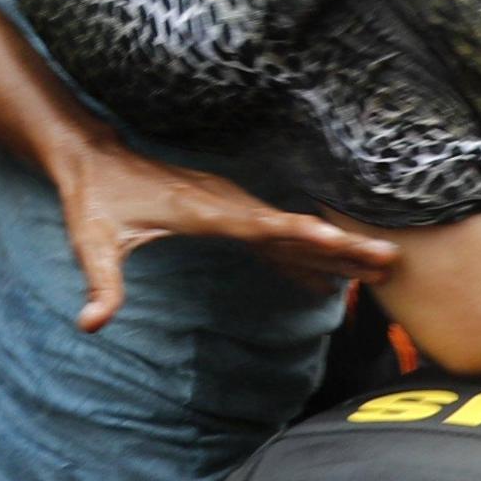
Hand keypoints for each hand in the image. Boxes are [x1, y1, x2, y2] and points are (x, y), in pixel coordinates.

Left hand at [46, 134, 396, 331]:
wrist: (92, 156)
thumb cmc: (92, 199)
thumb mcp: (91, 242)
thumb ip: (100, 284)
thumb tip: (90, 324)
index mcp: (203, 210)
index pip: (263, 226)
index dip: (302, 235)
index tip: (341, 241)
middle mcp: (225, 203)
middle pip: (292, 229)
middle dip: (341, 245)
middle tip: (390, 261)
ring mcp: (229, 203)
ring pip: (290, 229)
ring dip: (334, 246)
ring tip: (381, 267)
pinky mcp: (226, 208)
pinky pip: (275, 231)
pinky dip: (305, 248)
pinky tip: (327, 272)